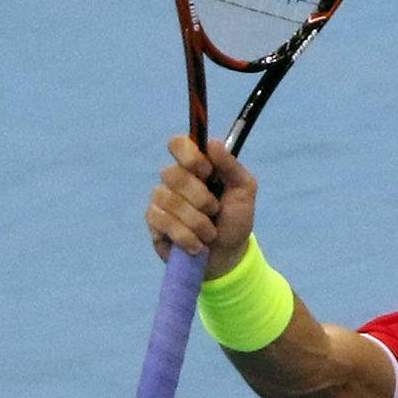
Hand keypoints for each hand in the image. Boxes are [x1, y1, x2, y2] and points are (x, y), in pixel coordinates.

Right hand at [145, 136, 258, 278]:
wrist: (227, 254)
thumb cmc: (234, 218)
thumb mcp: (244, 190)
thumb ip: (230, 165)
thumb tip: (212, 143)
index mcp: (196, 165)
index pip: (178, 143)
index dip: (190, 156)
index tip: (208, 172)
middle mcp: (174, 178)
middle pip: (174, 175)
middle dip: (200, 198)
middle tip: (215, 211)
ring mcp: (161, 199)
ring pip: (170, 201)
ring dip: (197, 222)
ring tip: (210, 234)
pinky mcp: (154, 222)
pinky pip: (163, 222)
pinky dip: (186, 236)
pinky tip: (196, 245)